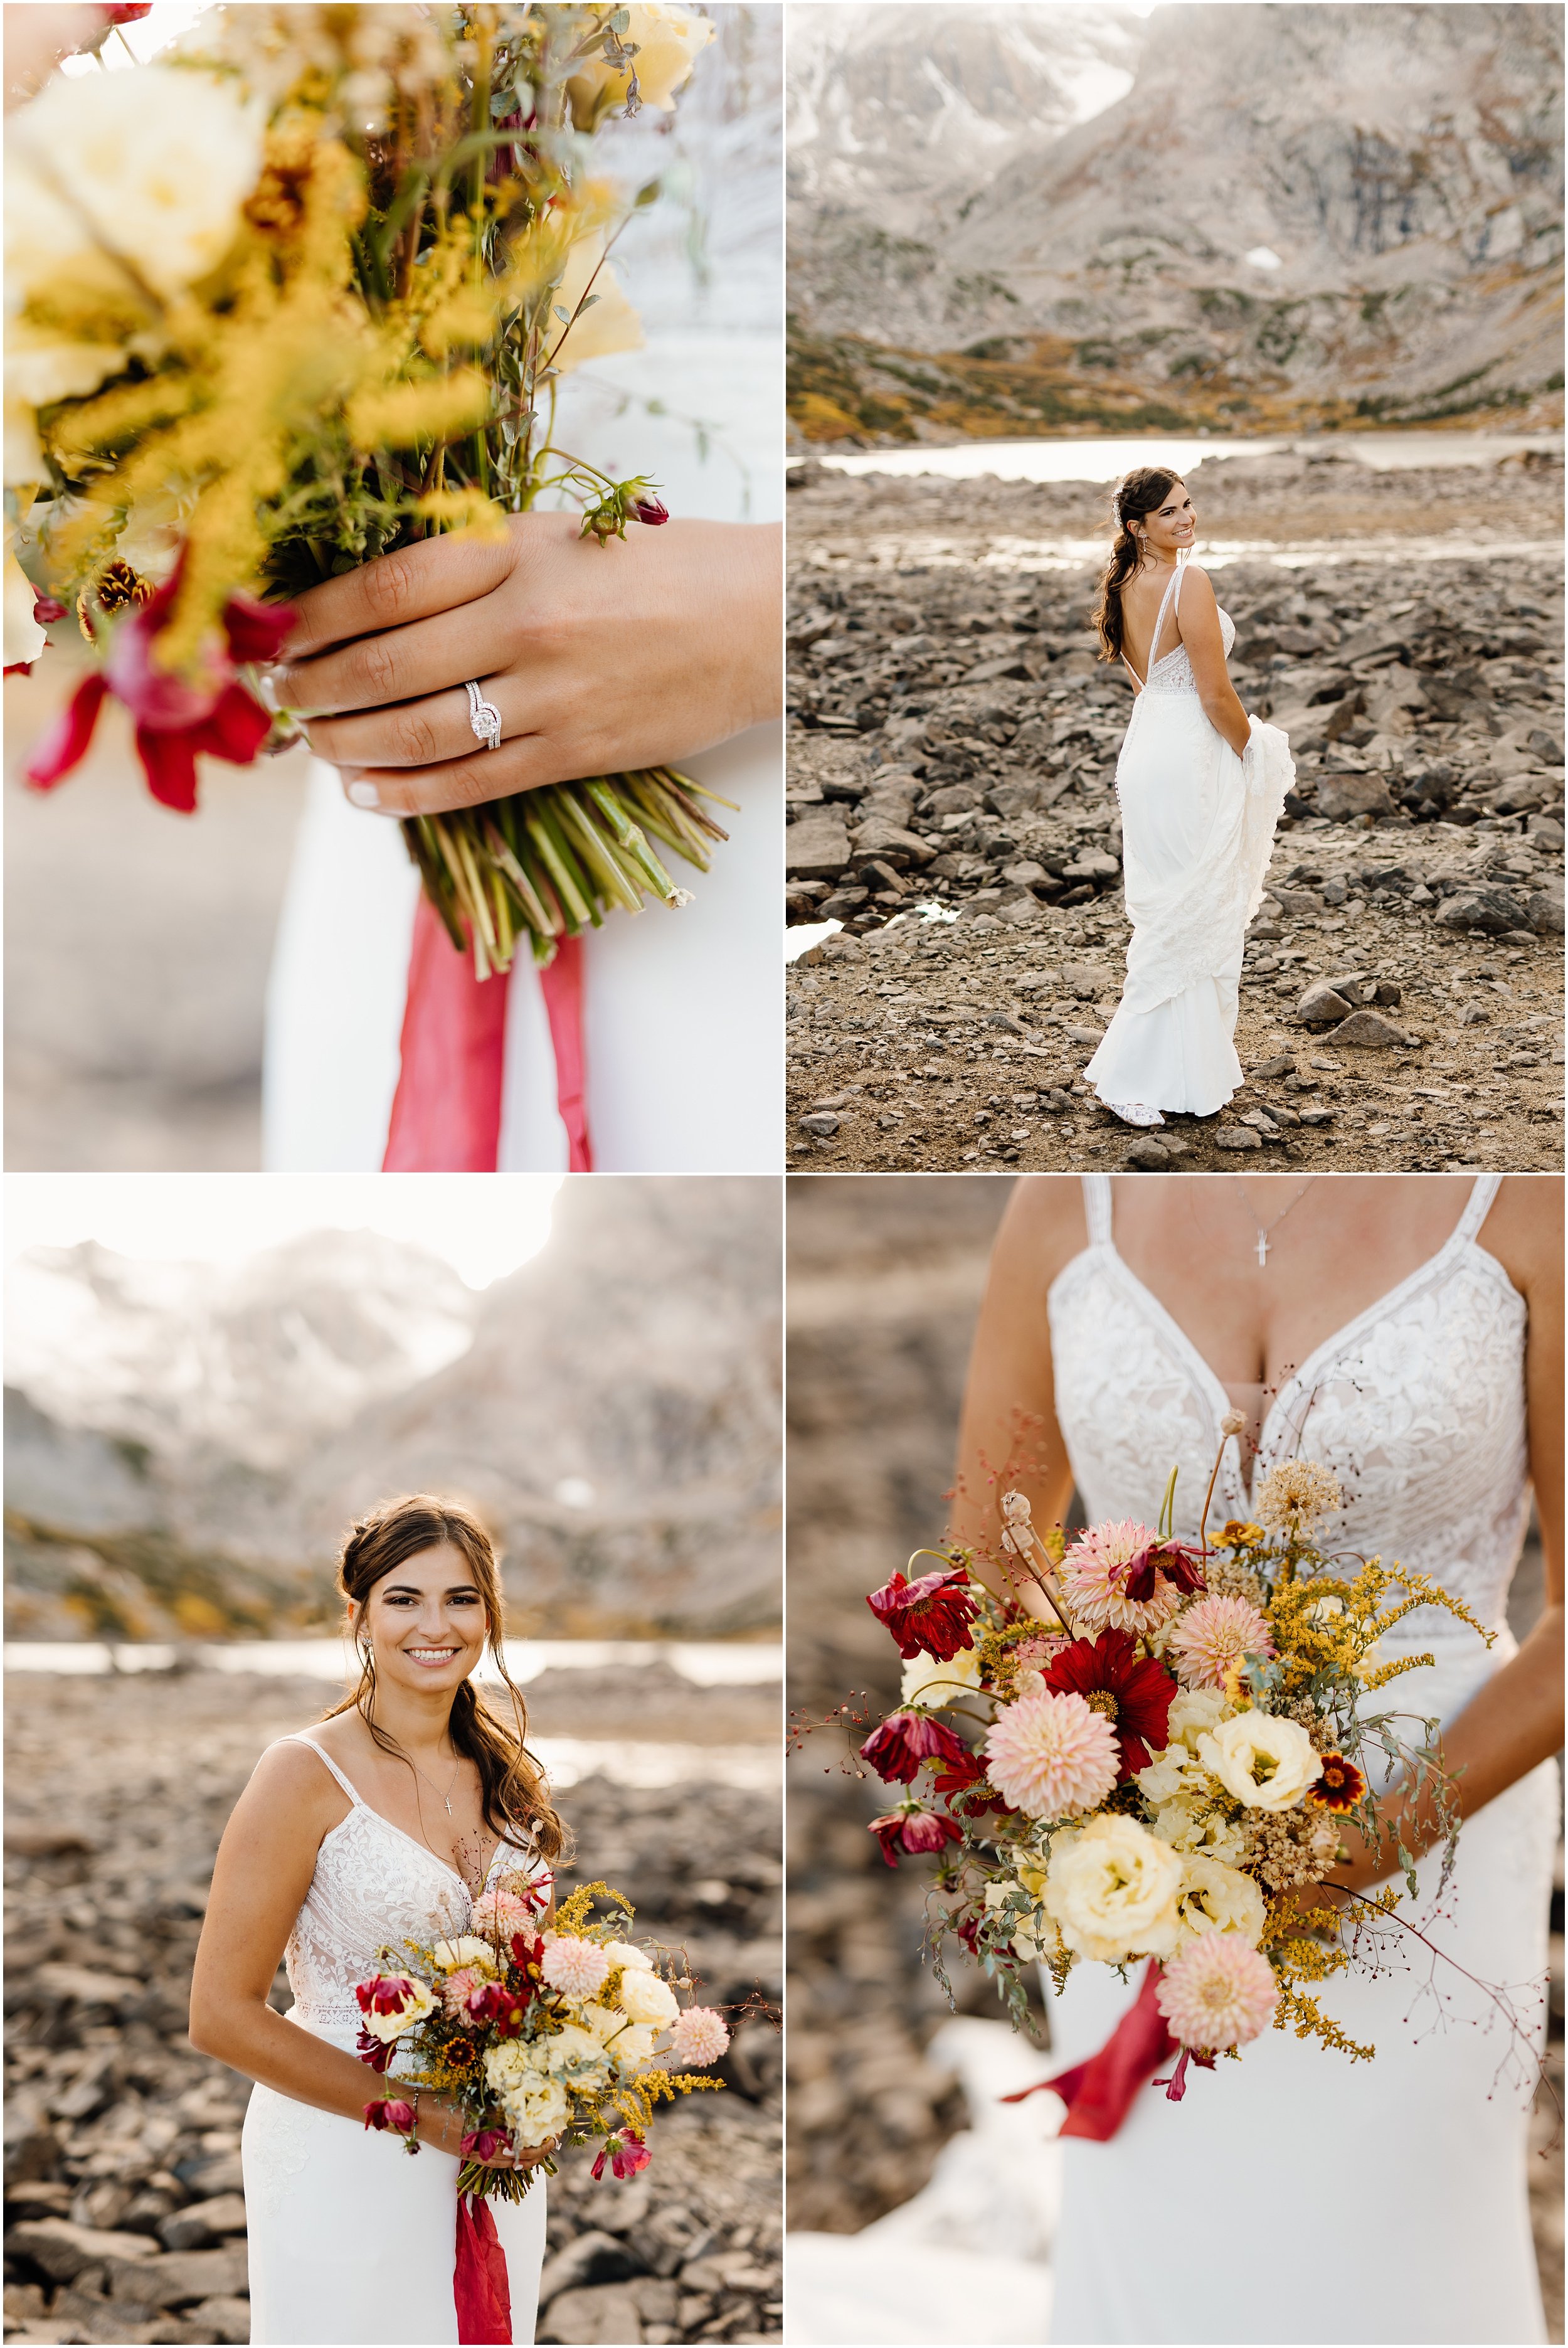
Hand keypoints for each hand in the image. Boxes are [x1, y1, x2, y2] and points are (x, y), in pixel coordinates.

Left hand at [274, 513, 781, 817]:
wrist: (760, 620)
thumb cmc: (654, 567)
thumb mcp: (556, 534)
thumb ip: (470, 560)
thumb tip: (364, 599)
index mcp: (515, 551)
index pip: (382, 589)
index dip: (311, 617)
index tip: (274, 632)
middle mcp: (526, 621)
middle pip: (383, 665)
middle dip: (312, 687)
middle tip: (277, 695)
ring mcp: (552, 696)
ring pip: (416, 732)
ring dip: (346, 744)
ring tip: (313, 742)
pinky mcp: (576, 753)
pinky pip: (470, 784)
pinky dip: (406, 794)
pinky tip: (366, 792)